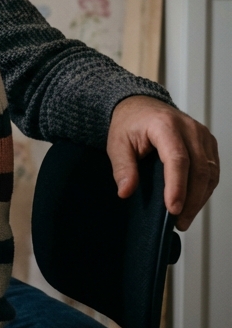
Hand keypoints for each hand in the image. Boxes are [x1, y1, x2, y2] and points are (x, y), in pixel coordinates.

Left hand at [108, 95, 219, 230]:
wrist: (141, 106)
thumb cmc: (129, 124)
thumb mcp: (116, 144)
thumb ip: (122, 168)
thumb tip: (125, 192)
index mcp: (165, 125)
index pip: (177, 159)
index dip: (177, 186)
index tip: (173, 208)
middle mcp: (189, 128)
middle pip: (199, 169)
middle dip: (192, 199)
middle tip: (178, 221)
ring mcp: (202, 135)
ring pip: (210, 172)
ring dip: (200, 198)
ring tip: (184, 217)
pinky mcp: (208, 144)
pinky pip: (212, 170)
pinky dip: (205, 189)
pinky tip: (193, 203)